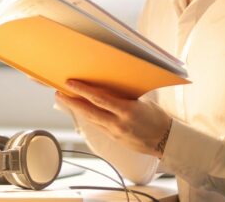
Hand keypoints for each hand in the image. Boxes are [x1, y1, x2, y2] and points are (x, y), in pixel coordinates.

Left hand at [56, 80, 172, 157]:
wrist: (166, 141)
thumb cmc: (157, 118)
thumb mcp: (143, 102)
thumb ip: (124, 96)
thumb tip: (108, 86)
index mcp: (127, 111)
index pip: (99, 99)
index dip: (83, 91)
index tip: (70, 83)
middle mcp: (118, 123)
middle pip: (89, 111)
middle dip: (72, 102)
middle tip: (58, 93)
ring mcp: (115, 133)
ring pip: (90, 120)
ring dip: (76, 110)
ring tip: (65, 100)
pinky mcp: (114, 139)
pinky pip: (97, 126)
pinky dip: (88, 117)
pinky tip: (81, 110)